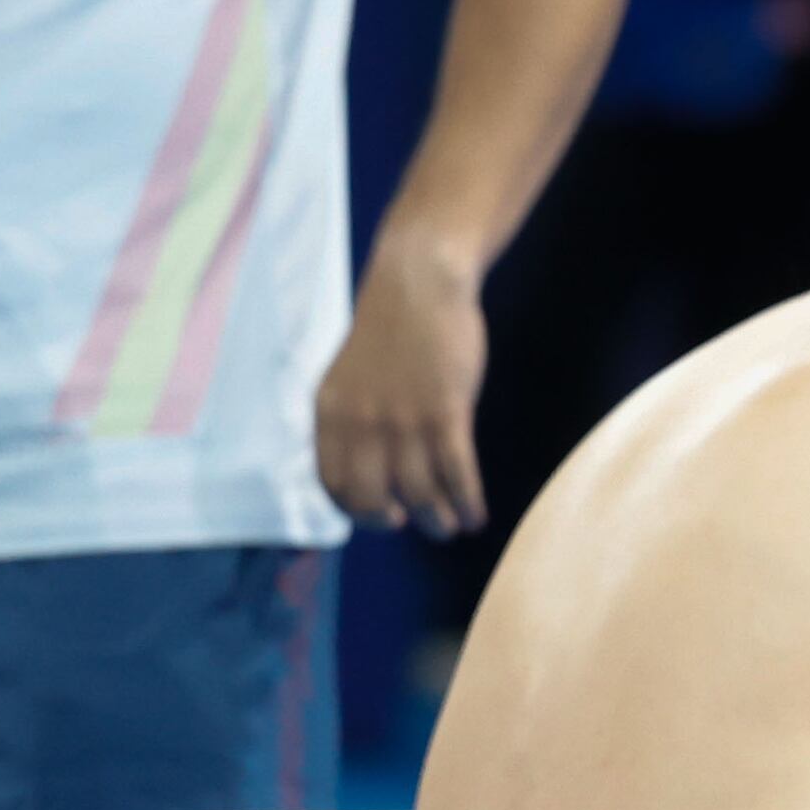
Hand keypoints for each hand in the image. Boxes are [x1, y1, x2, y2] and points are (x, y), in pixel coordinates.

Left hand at [315, 234, 488, 535]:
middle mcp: (361, 421)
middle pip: (372, 498)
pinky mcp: (445, 411)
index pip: (333, 484)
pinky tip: (477, 514)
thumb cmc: (391, 331)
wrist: (418, 285)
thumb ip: (353, 421)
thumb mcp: (350, 377)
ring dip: (439, 519)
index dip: (358, 512)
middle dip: (397, 522)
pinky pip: (457, 474)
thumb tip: (373, 469)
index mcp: (332, 413)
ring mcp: (403, 418)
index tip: (385, 516)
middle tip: (421, 524)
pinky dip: (468, 502)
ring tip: (454, 525)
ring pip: (419, 493)